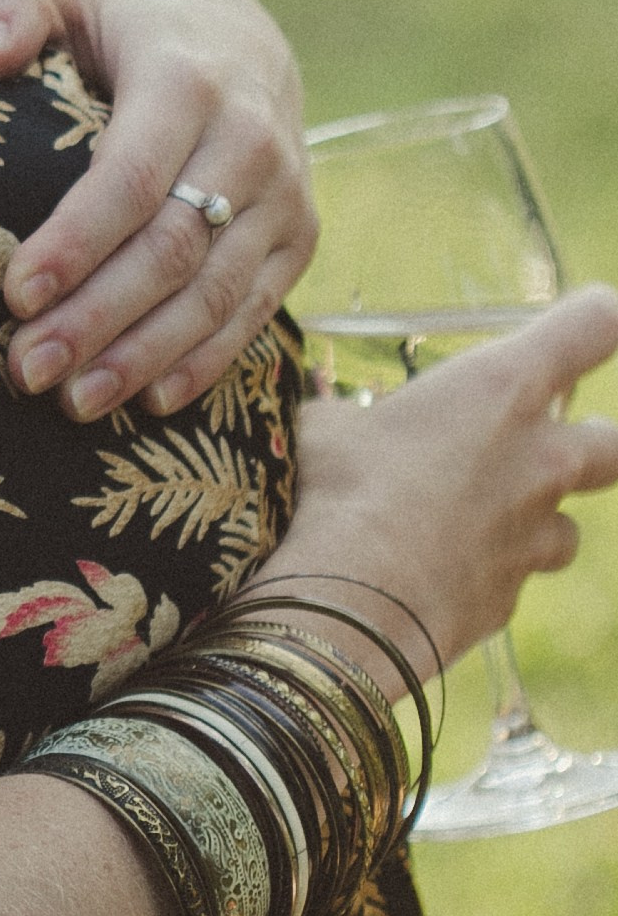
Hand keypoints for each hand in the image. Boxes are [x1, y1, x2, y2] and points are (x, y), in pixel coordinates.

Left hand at [0, 0, 312, 420]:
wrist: (241, 43)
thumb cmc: (116, 28)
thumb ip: (10, 3)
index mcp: (187, 79)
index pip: (133, 174)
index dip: (77, 240)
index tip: (14, 294)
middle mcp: (250, 140)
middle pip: (173, 248)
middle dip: (98, 317)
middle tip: (26, 370)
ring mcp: (284, 196)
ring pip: (216, 292)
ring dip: (144, 355)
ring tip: (72, 401)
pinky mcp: (298, 240)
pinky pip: (255, 312)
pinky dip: (203, 362)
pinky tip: (148, 403)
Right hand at [269, 286, 617, 669]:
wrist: (352, 599)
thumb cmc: (338, 490)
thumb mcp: (326, 426)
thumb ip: (351, 417)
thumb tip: (334, 421)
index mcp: (501, 389)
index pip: (591, 326)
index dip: (597, 316)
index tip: (593, 316)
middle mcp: (540, 457)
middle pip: (616, 442)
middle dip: (595, 440)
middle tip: (560, 440)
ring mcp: (535, 533)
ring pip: (564, 526)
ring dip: (531, 520)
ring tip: (474, 522)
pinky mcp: (509, 596)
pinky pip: (508, 580)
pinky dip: (479, 573)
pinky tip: (428, 574)